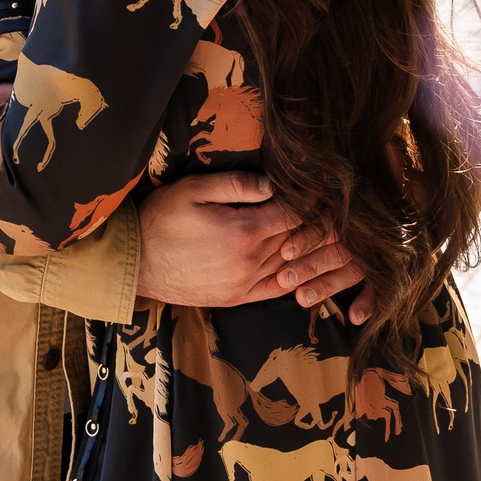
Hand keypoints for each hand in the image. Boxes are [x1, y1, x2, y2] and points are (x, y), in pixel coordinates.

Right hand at [135, 172, 374, 323]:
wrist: (136, 265)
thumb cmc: (160, 220)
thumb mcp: (193, 190)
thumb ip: (235, 185)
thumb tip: (273, 182)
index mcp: (243, 231)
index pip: (293, 212)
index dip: (314, 198)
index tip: (330, 185)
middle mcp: (251, 261)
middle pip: (299, 239)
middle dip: (323, 222)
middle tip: (344, 208)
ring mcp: (246, 284)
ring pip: (295, 265)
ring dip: (317, 251)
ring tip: (337, 234)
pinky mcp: (239, 297)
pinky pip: (279, 288)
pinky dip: (298, 276)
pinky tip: (309, 266)